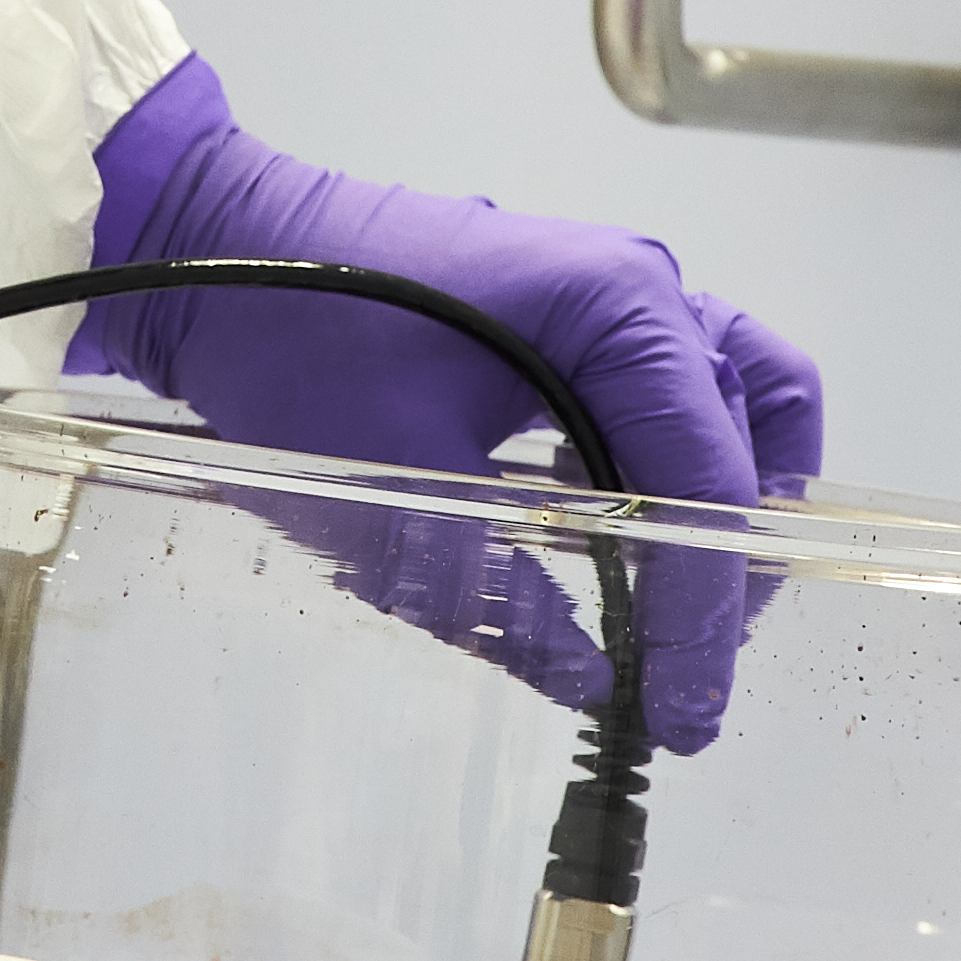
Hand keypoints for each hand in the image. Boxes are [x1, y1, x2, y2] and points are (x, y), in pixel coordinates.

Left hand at [67, 54, 827, 748]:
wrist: (212, 249)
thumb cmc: (294, 351)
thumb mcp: (393, 497)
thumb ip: (506, 601)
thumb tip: (595, 690)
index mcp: (615, 309)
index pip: (708, 479)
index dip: (706, 610)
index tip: (684, 711)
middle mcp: (639, 283)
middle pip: (748, 432)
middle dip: (728, 557)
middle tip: (679, 667)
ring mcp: (610, 284)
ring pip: (730, 400)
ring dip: (714, 504)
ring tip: (665, 609)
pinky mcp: (573, 304)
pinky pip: (670, 385)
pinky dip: (671, 462)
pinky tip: (612, 537)